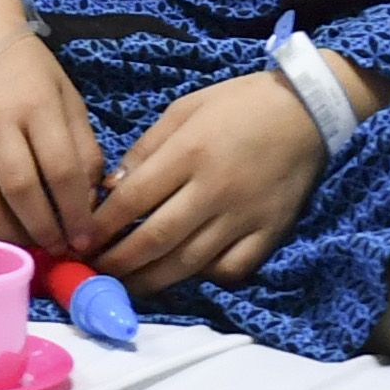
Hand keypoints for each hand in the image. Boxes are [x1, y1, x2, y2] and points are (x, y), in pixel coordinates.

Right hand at [0, 32, 104, 255]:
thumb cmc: (27, 72)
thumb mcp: (67, 100)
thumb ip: (84, 150)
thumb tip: (87, 205)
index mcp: (35, 104)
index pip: (61, 170)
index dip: (76, 212)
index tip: (86, 238)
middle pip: (19, 191)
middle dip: (44, 229)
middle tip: (58, 247)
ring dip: (10, 235)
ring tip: (29, 243)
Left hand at [93, 72, 325, 296]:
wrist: (308, 110)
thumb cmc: (239, 104)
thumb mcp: (184, 110)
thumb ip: (146, 150)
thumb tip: (111, 190)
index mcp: (190, 152)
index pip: (133, 201)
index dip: (101, 227)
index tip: (80, 242)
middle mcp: (214, 189)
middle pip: (156, 239)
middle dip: (119, 262)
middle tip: (97, 272)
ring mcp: (244, 215)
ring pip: (189, 262)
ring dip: (151, 280)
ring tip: (127, 286)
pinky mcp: (270, 232)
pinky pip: (231, 268)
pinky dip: (204, 277)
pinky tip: (185, 274)